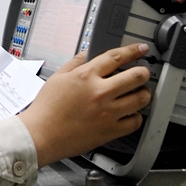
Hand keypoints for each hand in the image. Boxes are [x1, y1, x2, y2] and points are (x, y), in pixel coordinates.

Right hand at [17, 43, 151, 167]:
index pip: (116, 57)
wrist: (41, 135)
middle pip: (136, 76)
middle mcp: (100, 92)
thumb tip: (88, 53)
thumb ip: (76, 63)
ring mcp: (107, 112)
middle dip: (143, 72)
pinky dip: (136, 116)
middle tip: (143, 73)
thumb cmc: (46, 109)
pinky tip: (131, 113)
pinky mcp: (110, 131)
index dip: (132, 51)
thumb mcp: (58, 78)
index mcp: (86, 76)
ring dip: (144, 93)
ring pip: (140, 99)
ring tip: (140, 93)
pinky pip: (135, 122)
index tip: (140, 50)